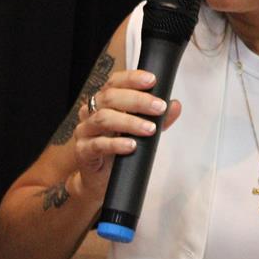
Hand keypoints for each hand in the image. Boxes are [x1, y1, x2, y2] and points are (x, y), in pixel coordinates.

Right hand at [73, 69, 181, 188]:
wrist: (101, 180)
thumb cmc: (119, 150)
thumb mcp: (142, 132)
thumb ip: (159, 119)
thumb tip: (175, 105)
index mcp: (104, 102)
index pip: (115, 82)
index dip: (132, 78)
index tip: (152, 80)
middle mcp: (91, 112)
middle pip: (109, 97)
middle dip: (138, 100)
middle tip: (159, 107)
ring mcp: (85, 131)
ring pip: (103, 119)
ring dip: (130, 122)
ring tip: (150, 129)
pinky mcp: (83, 151)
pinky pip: (98, 144)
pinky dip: (116, 144)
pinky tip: (132, 146)